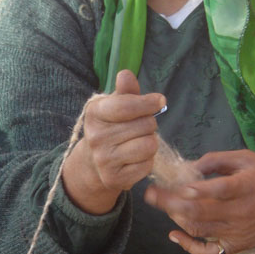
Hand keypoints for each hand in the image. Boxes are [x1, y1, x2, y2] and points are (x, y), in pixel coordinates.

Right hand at [62, 70, 165, 213]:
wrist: (94, 162)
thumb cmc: (111, 126)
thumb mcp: (115, 104)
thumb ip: (126, 90)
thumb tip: (126, 75)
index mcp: (94, 113)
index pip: (126, 106)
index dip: (148, 102)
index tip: (160, 101)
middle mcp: (95, 137)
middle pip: (145, 125)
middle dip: (149, 124)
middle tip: (140, 127)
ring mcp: (103, 160)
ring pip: (149, 145)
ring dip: (151, 142)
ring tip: (139, 141)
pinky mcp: (114, 178)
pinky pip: (147, 165)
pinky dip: (147, 161)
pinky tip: (136, 158)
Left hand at [144, 149, 254, 253]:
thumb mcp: (247, 158)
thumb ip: (218, 160)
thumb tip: (190, 167)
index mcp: (245, 187)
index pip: (218, 190)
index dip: (196, 189)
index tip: (176, 185)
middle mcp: (240, 212)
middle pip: (199, 212)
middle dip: (170, 203)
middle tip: (151, 194)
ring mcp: (236, 232)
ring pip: (198, 229)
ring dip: (175, 218)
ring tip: (163, 204)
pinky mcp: (235, 246)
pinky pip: (207, 253)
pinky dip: (188, 247)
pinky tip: (174, 234)